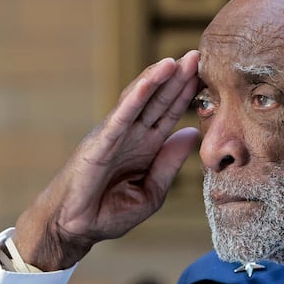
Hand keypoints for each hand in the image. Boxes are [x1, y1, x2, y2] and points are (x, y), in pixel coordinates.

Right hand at [12, 51, 200, 270]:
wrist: (74, 228)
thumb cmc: (109, 212)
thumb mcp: (152, 192)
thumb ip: (170, 164)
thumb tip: (192, 132)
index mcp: (145, 146)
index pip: (170, 113)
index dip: (187, 94)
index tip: (209, 74)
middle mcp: (131, 135)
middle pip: (158, 100)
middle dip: (177, 78)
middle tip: (199, 55)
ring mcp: (114, 136)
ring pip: (139, 100)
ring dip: (157, 79)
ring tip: (177, 61)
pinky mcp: (100, 143)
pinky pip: (121, 117)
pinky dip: (135, 97)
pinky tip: (150, 82)